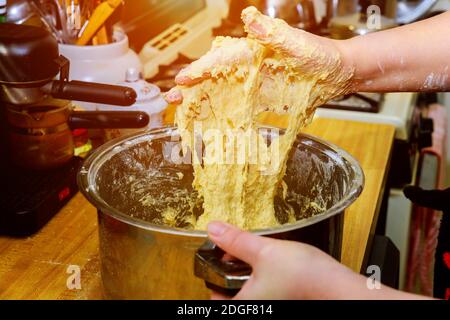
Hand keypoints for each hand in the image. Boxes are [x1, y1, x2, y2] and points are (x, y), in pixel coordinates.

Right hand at [166, 6, 353, 104]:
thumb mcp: (298, 43)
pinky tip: (210, 121)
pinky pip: (236, 106)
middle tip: (173, 98)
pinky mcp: (260, 100)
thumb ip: (274, 34)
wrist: (337, 74)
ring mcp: (252, 84)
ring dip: (201, 101)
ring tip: (183, 111)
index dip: (200, 70)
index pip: (220, 59)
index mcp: (252, 51)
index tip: (183, 79)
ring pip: (220, 92)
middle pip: (213, 76)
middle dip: (192, 87)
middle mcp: (248, 67)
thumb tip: (250, 20)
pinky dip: (221, 113)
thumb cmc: (321, 55)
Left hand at [206, 221, 427, 299]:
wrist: (339, 288)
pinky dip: (262, 278)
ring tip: (257, 256)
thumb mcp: (265, 251)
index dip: (212, 277)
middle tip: (238, 253)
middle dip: (232, 271)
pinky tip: (272, 264)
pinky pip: (264, 291)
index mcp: (245, 305)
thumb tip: (214, 229)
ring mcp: (271, 305)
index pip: (212, 299)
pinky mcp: (282, 301)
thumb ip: (236, 241)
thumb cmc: (305, 278)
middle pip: (230, 294)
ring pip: (248, 291)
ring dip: (248, 273)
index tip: (219, 258)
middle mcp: (256, 309)